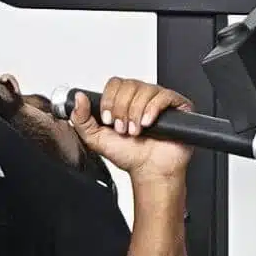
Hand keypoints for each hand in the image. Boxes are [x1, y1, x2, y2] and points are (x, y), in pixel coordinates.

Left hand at [66, 77, 192, 189]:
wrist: (150, 171)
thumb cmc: (129, 155)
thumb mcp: (96, 139)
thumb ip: (82, 119)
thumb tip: (78, 98)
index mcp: (124, 101)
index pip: (114, 83)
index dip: (109, 100)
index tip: (108, 119)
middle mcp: (141, 97)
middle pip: (128, 84)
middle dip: (121, 110)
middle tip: (122, 128)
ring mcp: (159, 100)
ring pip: (144, 90)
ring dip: (135, 113)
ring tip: (136, 131)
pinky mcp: (177, 105)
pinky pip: (163, 96)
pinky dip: (152, 110)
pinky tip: (148, 124)